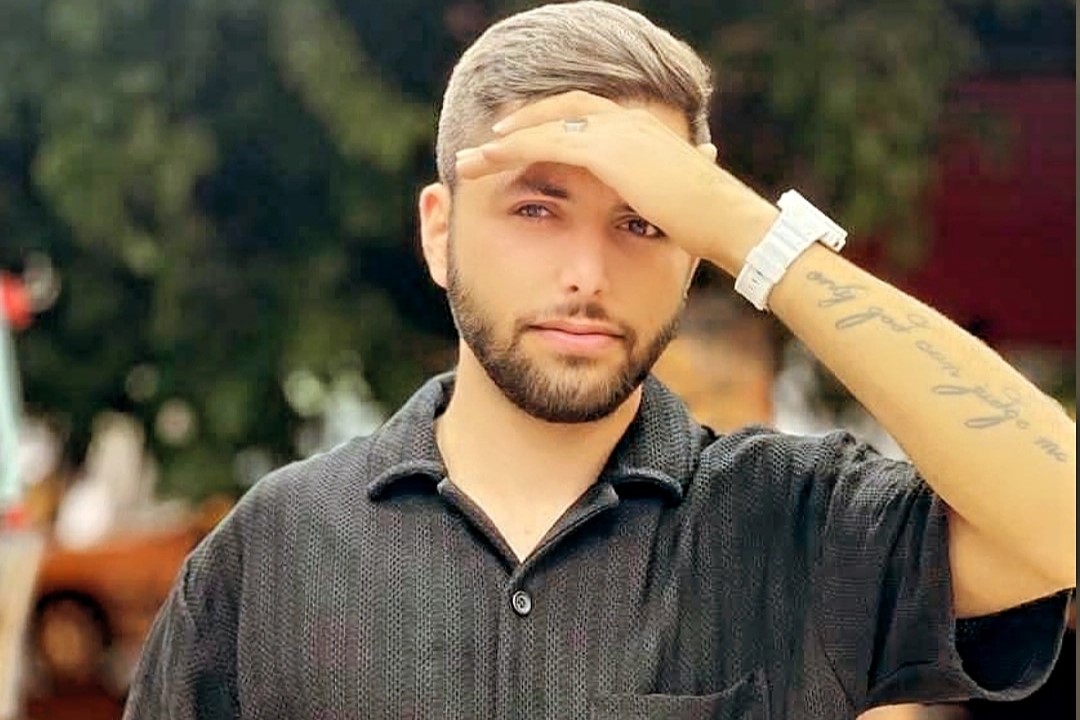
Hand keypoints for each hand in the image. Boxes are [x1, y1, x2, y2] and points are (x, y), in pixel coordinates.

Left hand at [455, 91, 778, 273]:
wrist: (731, 224)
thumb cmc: (710, 225)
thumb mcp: (674, 204)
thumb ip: (655, 196)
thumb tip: (653, 209)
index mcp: (646, 132)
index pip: (588, 116)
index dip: (552, 124)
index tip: (523, 140)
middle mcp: (630, 122)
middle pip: (561, 109)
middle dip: (521, 123)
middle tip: (487, 142)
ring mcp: (619, 132)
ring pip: (546, 123)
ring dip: (505, 138)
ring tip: (473, 155)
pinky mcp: (608, 151)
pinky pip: (546, 142)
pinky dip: (513, 147)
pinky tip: (490, 157)